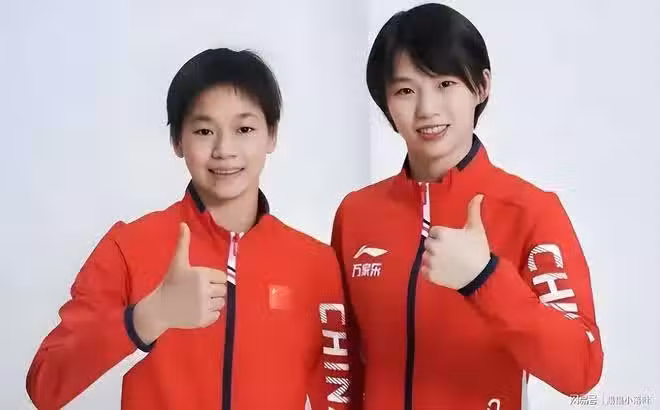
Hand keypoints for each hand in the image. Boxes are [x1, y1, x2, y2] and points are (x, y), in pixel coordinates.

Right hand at [134, 223, 226, 342]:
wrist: (160, 308)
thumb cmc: (170, 283)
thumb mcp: (178, 262)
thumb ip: (183, 243)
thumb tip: (183, 224)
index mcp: (201, 275)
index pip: (222, 278)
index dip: (213, 279)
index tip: (200, 281)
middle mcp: (204, 290)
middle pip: (223, 290)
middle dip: (214, 290)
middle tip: (198, 292)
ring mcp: (204, 306)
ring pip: (221, 303)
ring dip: (213, 302)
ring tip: (197, 300)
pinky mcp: (203, 320)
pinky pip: (217, 315)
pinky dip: (210, 314)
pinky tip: (197, 310)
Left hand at [421, 195, 490, 289]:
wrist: (481, 275)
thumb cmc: (478, 251)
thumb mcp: (476, 228)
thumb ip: (473, 210)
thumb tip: (478, 195)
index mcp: (442, 234)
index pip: (434, 232)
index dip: (443, 237)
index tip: (453, 242)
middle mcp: (434, 247)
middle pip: (428, 243)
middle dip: (437, 247)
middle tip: (451, 253)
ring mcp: (431, 262)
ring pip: (425, 257)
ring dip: (433, 259)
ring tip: (448, 262)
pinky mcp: (430, 275)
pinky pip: (424, 271)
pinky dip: (430, 271)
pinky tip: (443, 270)